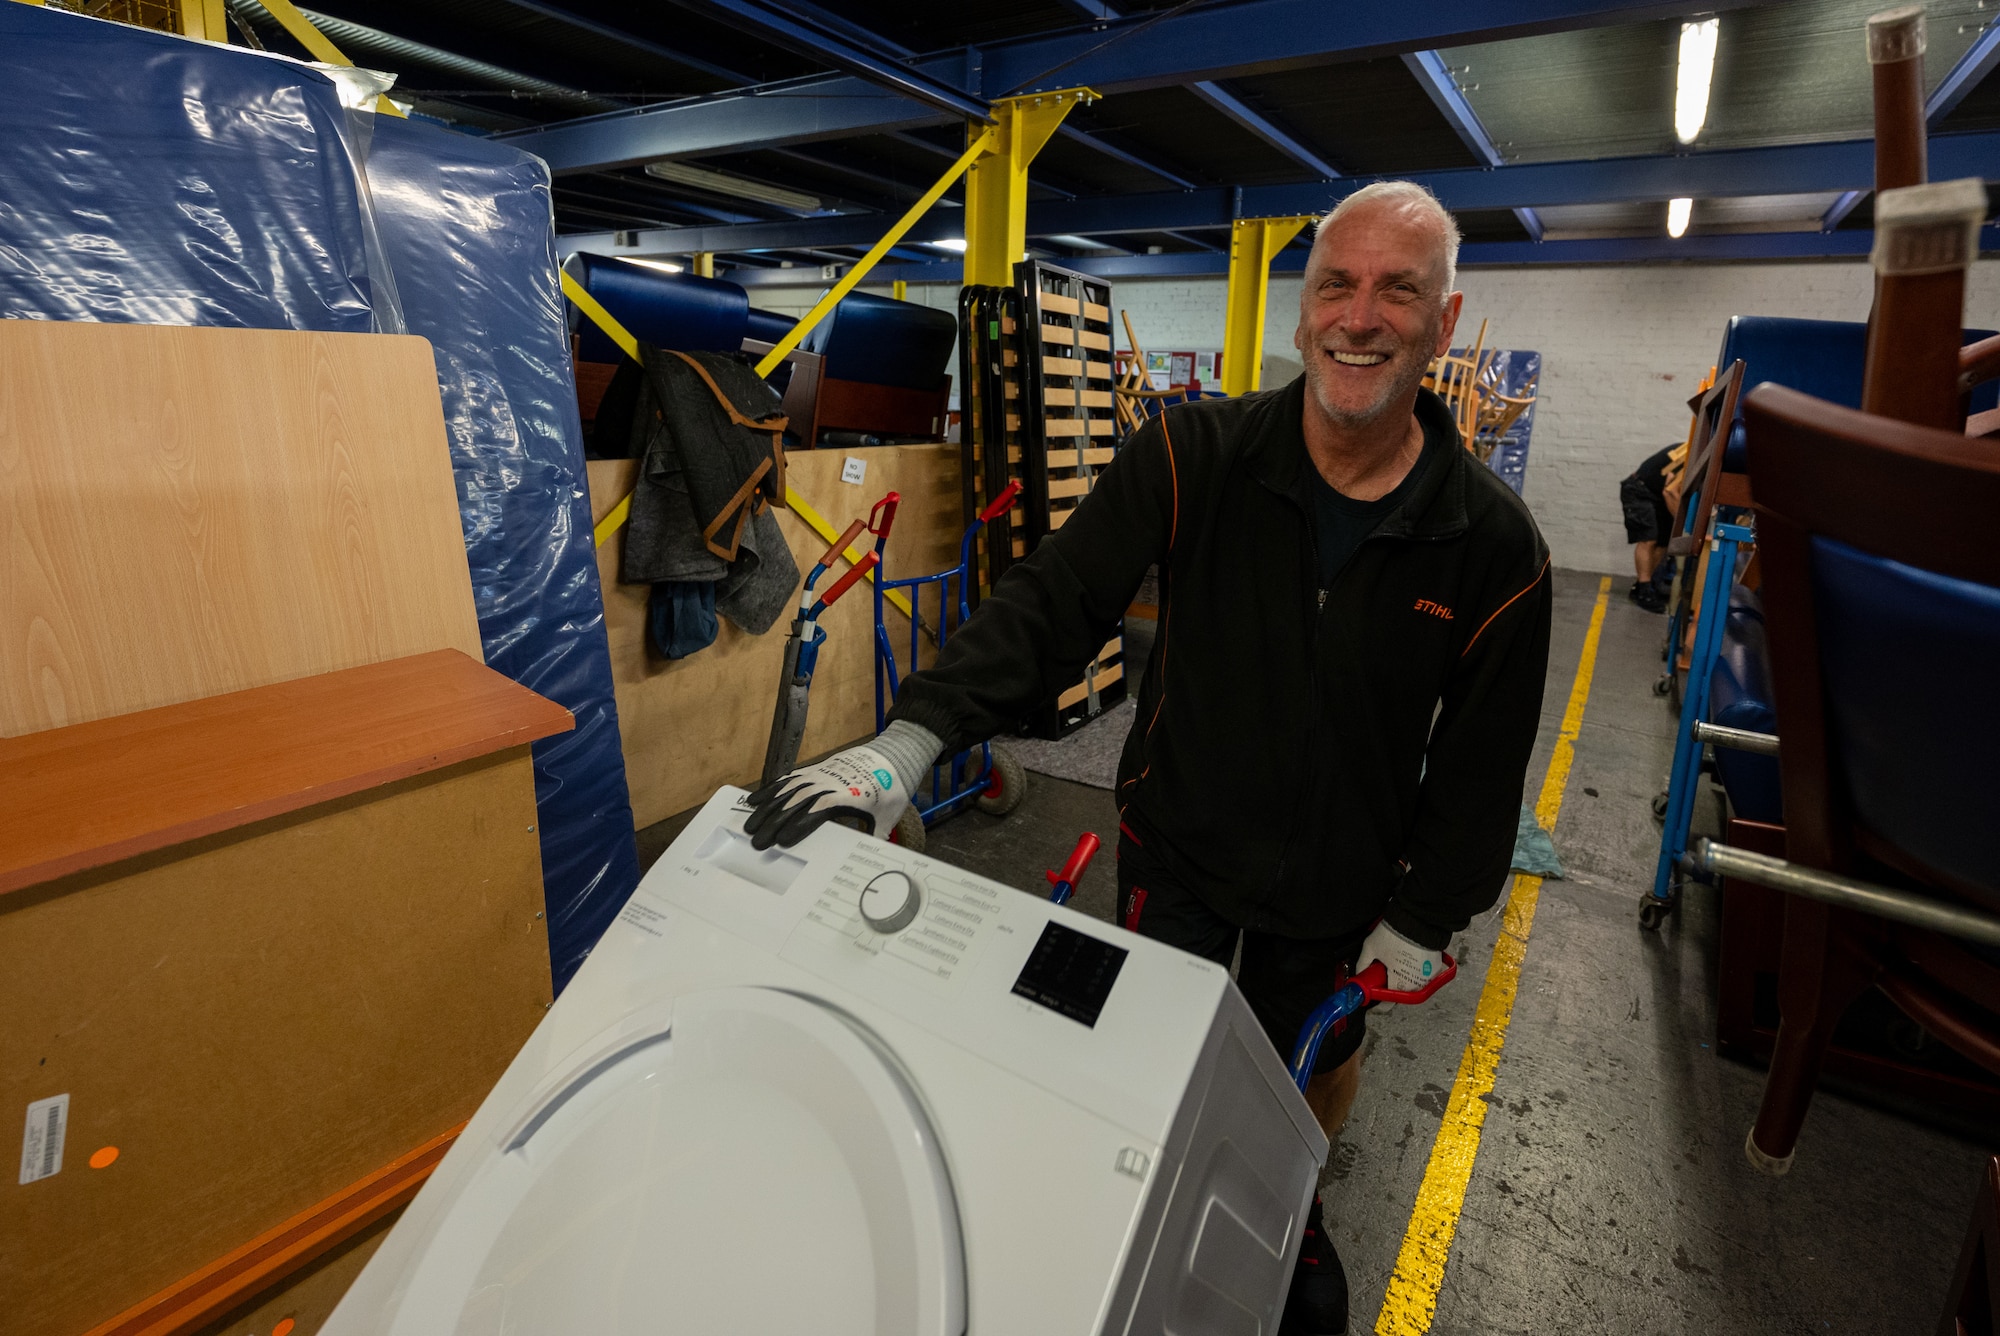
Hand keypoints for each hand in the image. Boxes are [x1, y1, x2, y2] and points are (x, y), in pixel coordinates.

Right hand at [743, 744, 909, 849]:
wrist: (888, 758)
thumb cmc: (887, 791)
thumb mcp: (886, 817)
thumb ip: (872, 838)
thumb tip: (866, 863)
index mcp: (846, 798)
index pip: (817, 812)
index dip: (799, 825)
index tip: (783, 841)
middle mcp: (827, 785)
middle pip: (795, 804)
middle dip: (774, 823)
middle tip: (756, 843)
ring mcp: (818, 776)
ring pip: (786, 792)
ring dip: (766, 809)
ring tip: (749, 826)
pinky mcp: (813, 771)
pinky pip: (787, 780)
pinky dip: (770, 790)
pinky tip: (754, 801)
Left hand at [1357, 920, 1444, 995]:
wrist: (1417, 919)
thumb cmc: (1394, 934)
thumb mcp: (1370, 947)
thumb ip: (1362, 963)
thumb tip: (1358, 973)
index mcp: (1400, 983)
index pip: (1388, 1003)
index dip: (1378, 1002)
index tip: (1372, 996)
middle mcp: (1417, 984)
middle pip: (1400, 993)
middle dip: (1390, 987)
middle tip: (1381, 976)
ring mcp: (1428, 976)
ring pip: (1412, 984)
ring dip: (1402, 978)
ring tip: (1394, 964)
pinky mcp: (1436, 966)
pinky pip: (1422, 975)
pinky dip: (1414, 971)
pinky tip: (1405, 960)